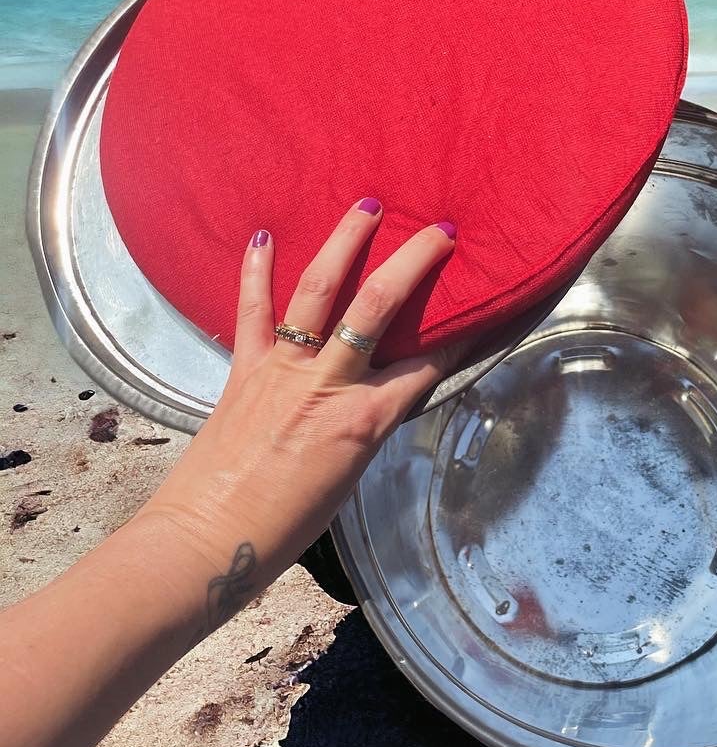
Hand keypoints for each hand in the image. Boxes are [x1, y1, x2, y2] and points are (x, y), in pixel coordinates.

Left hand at [143, 199, 457, 628]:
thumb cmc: (285, 526)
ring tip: (367, 205)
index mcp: (363, 420)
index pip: (425, 366)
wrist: (206, 541)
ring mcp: (281, 370)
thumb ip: (369, 426)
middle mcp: (326, 384)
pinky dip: (255, 272)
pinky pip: (250, 313)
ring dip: (343, 243)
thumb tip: (385, 394)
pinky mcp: (242, 370)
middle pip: (378, 308)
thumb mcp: (350, 478)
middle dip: (414, 262)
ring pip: (318, 292)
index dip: (457, 337)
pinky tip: (263, 237)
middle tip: (442, 229)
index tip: (480, 309)